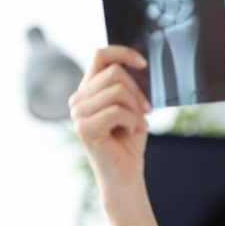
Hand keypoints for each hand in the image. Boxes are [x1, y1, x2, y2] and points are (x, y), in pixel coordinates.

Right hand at [69, 46, 151, 192]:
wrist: (126, 173)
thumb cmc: (129, 141)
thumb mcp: (132, 107)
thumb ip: (127, 87)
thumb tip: (138, 65)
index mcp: (89, 90)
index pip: (100, 55)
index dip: (123, 53)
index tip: (143, 63)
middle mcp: (79, 99)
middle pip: (114, 73)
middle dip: (138, 92)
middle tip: (146, 110)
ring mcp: (78, 113)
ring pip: (117, 91)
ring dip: (136, 109)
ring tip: (138, 123)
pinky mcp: (85, 128)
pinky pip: (117, 111)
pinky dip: (133, 121)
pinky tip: (134, 131)